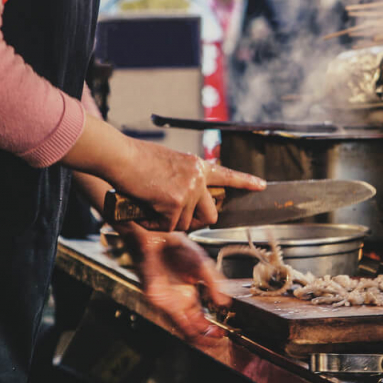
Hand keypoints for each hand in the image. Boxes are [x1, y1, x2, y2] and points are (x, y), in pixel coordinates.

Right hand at [61, 116, 265, 231]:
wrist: (120, 156)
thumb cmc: (136, 159)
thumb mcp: (169, 163)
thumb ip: (183, 178)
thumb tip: (186, 200)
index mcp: (198, 166)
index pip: (227, 175)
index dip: (245, 182)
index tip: (262, 186)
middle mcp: (198, 178)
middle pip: (210, 215)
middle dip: (195, 223)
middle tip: (176, 219)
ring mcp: (189, 190)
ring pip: (185, 224)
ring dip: (167, 222)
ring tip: (150, 206)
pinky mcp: (175, 202)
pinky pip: (168, 226)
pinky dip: (154, 224)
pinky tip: (144, 209)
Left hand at [119, 226, 230, 344]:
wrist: (160, 237)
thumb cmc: (178, 248)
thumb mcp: (203, 266)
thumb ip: (214, 284)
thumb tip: (225, 303)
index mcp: (189, 296)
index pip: (201, 320)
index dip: (212, 329)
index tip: (223, 335)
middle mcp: (178, 302)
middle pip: (192, 328)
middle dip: (206, 338)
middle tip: (219, 343)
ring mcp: (168, 302)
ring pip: (182, 328)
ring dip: (197, 337)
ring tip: (211, 343)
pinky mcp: (158, 298)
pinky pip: (173, 318)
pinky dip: (186, 327)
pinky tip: (196, 331)